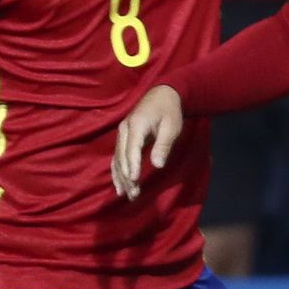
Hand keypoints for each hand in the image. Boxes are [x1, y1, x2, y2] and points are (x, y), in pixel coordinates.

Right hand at [113, 84, 183, 200]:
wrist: (162, 94)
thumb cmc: (169, 111)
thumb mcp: (171, 127)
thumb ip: (163, 145)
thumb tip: (157, 165)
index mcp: (136, 125)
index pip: (131, 149)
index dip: (132, 166)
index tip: (134, 181)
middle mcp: (124, 129)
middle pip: (122, 157)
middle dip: (127, 177)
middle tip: (134, 194)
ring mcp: (121, 133)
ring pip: (117, 159)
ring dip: (121, 177)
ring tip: (128, 194)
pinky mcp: (123, 137)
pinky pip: (117, 157)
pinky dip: (117, 171)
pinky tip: (120, 185)